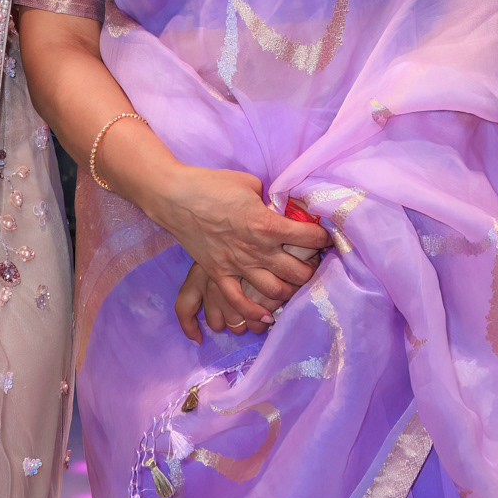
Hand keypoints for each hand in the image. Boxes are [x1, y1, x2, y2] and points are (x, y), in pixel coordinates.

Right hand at [153, 167, 328, 328]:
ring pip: (275, 291)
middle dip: (311, 268)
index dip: (322, 237)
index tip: (322, 236)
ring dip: (289, 290)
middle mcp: (258, 249)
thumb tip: (277, 207)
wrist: (175, 196)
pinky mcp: (219, 273)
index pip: (310, 237)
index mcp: (268, 224)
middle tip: (311, 262)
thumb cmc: (212, 184)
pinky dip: (254, 312)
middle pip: (299, 272)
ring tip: (291, 284)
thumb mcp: (249, 183)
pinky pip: (238, 302)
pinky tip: (265, 314)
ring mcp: (238, 265)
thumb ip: (268, 199)